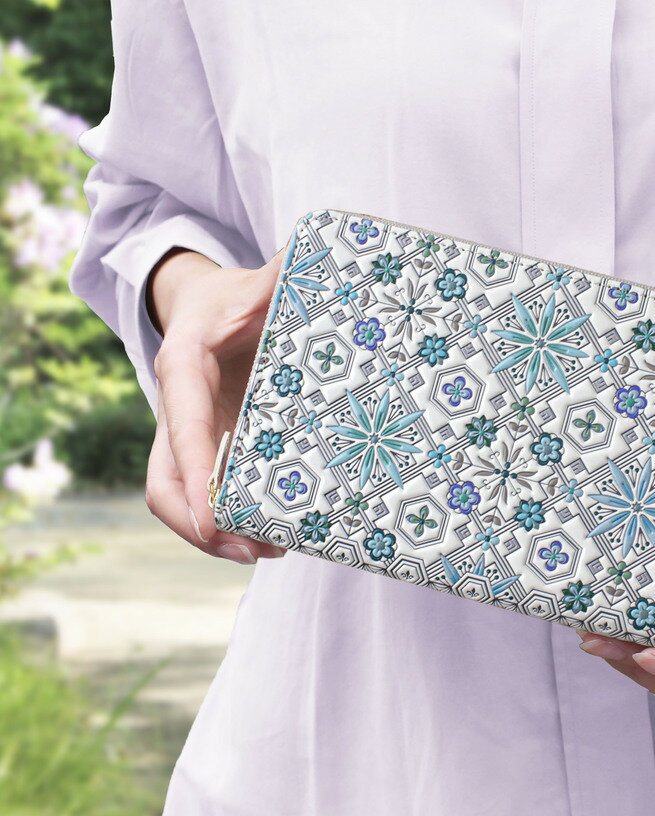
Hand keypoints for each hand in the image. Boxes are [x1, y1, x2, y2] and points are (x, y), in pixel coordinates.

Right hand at [145, 246, 286, 563]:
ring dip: (216, 534)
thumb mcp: (257, 281)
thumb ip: (279, 277)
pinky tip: (271, 537)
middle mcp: (179, 408)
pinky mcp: (209, 448)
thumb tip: (304, 268)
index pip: (183, 423)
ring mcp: (191, 434)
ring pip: (181, 496)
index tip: (214, 515)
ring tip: (269, 551)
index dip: (196, 471)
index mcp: (184, 366)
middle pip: (166, 480)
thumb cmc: (235, 295)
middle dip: (199, 523)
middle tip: (251, 550)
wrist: (212, 304)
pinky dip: (230, 521)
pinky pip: (207, 492)